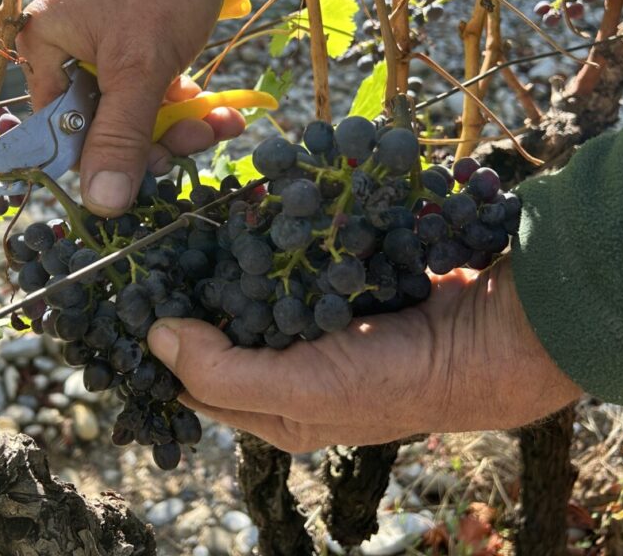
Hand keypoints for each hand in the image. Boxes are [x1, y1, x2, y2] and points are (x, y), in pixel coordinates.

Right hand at [17, 0, 243, 215]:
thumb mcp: (139, 66)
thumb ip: (119, 136)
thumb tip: (100, 205)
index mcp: (45, 51)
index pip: (58, 131)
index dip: (99, 161)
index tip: (145, 174)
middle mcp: (66, 50)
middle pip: (100, 125)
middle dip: (152, 141)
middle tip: (194, 142)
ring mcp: (105, 45)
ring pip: (135, 110)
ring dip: (178, 127)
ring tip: (217, 124)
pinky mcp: (139, 41)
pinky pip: (154, 88)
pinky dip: (184, 103)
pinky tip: (217, 110)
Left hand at [146, 258, 581, 451]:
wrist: (488, 338)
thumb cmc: (394, 379)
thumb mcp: (302, 391)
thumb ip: (222, 372)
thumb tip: (156, 338)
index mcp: (274, 410)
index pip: (196, 385)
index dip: (162, 349)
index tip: (134, 299)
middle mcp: (292, 370)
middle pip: (223, 331)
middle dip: (196, 295)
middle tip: (164, 249)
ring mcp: (318, 323)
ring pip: (256, 290)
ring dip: (234, 260)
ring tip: (202, 224)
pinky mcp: (343, 285)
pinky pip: (295, 261)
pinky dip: (278, 240)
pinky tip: (259, 212)